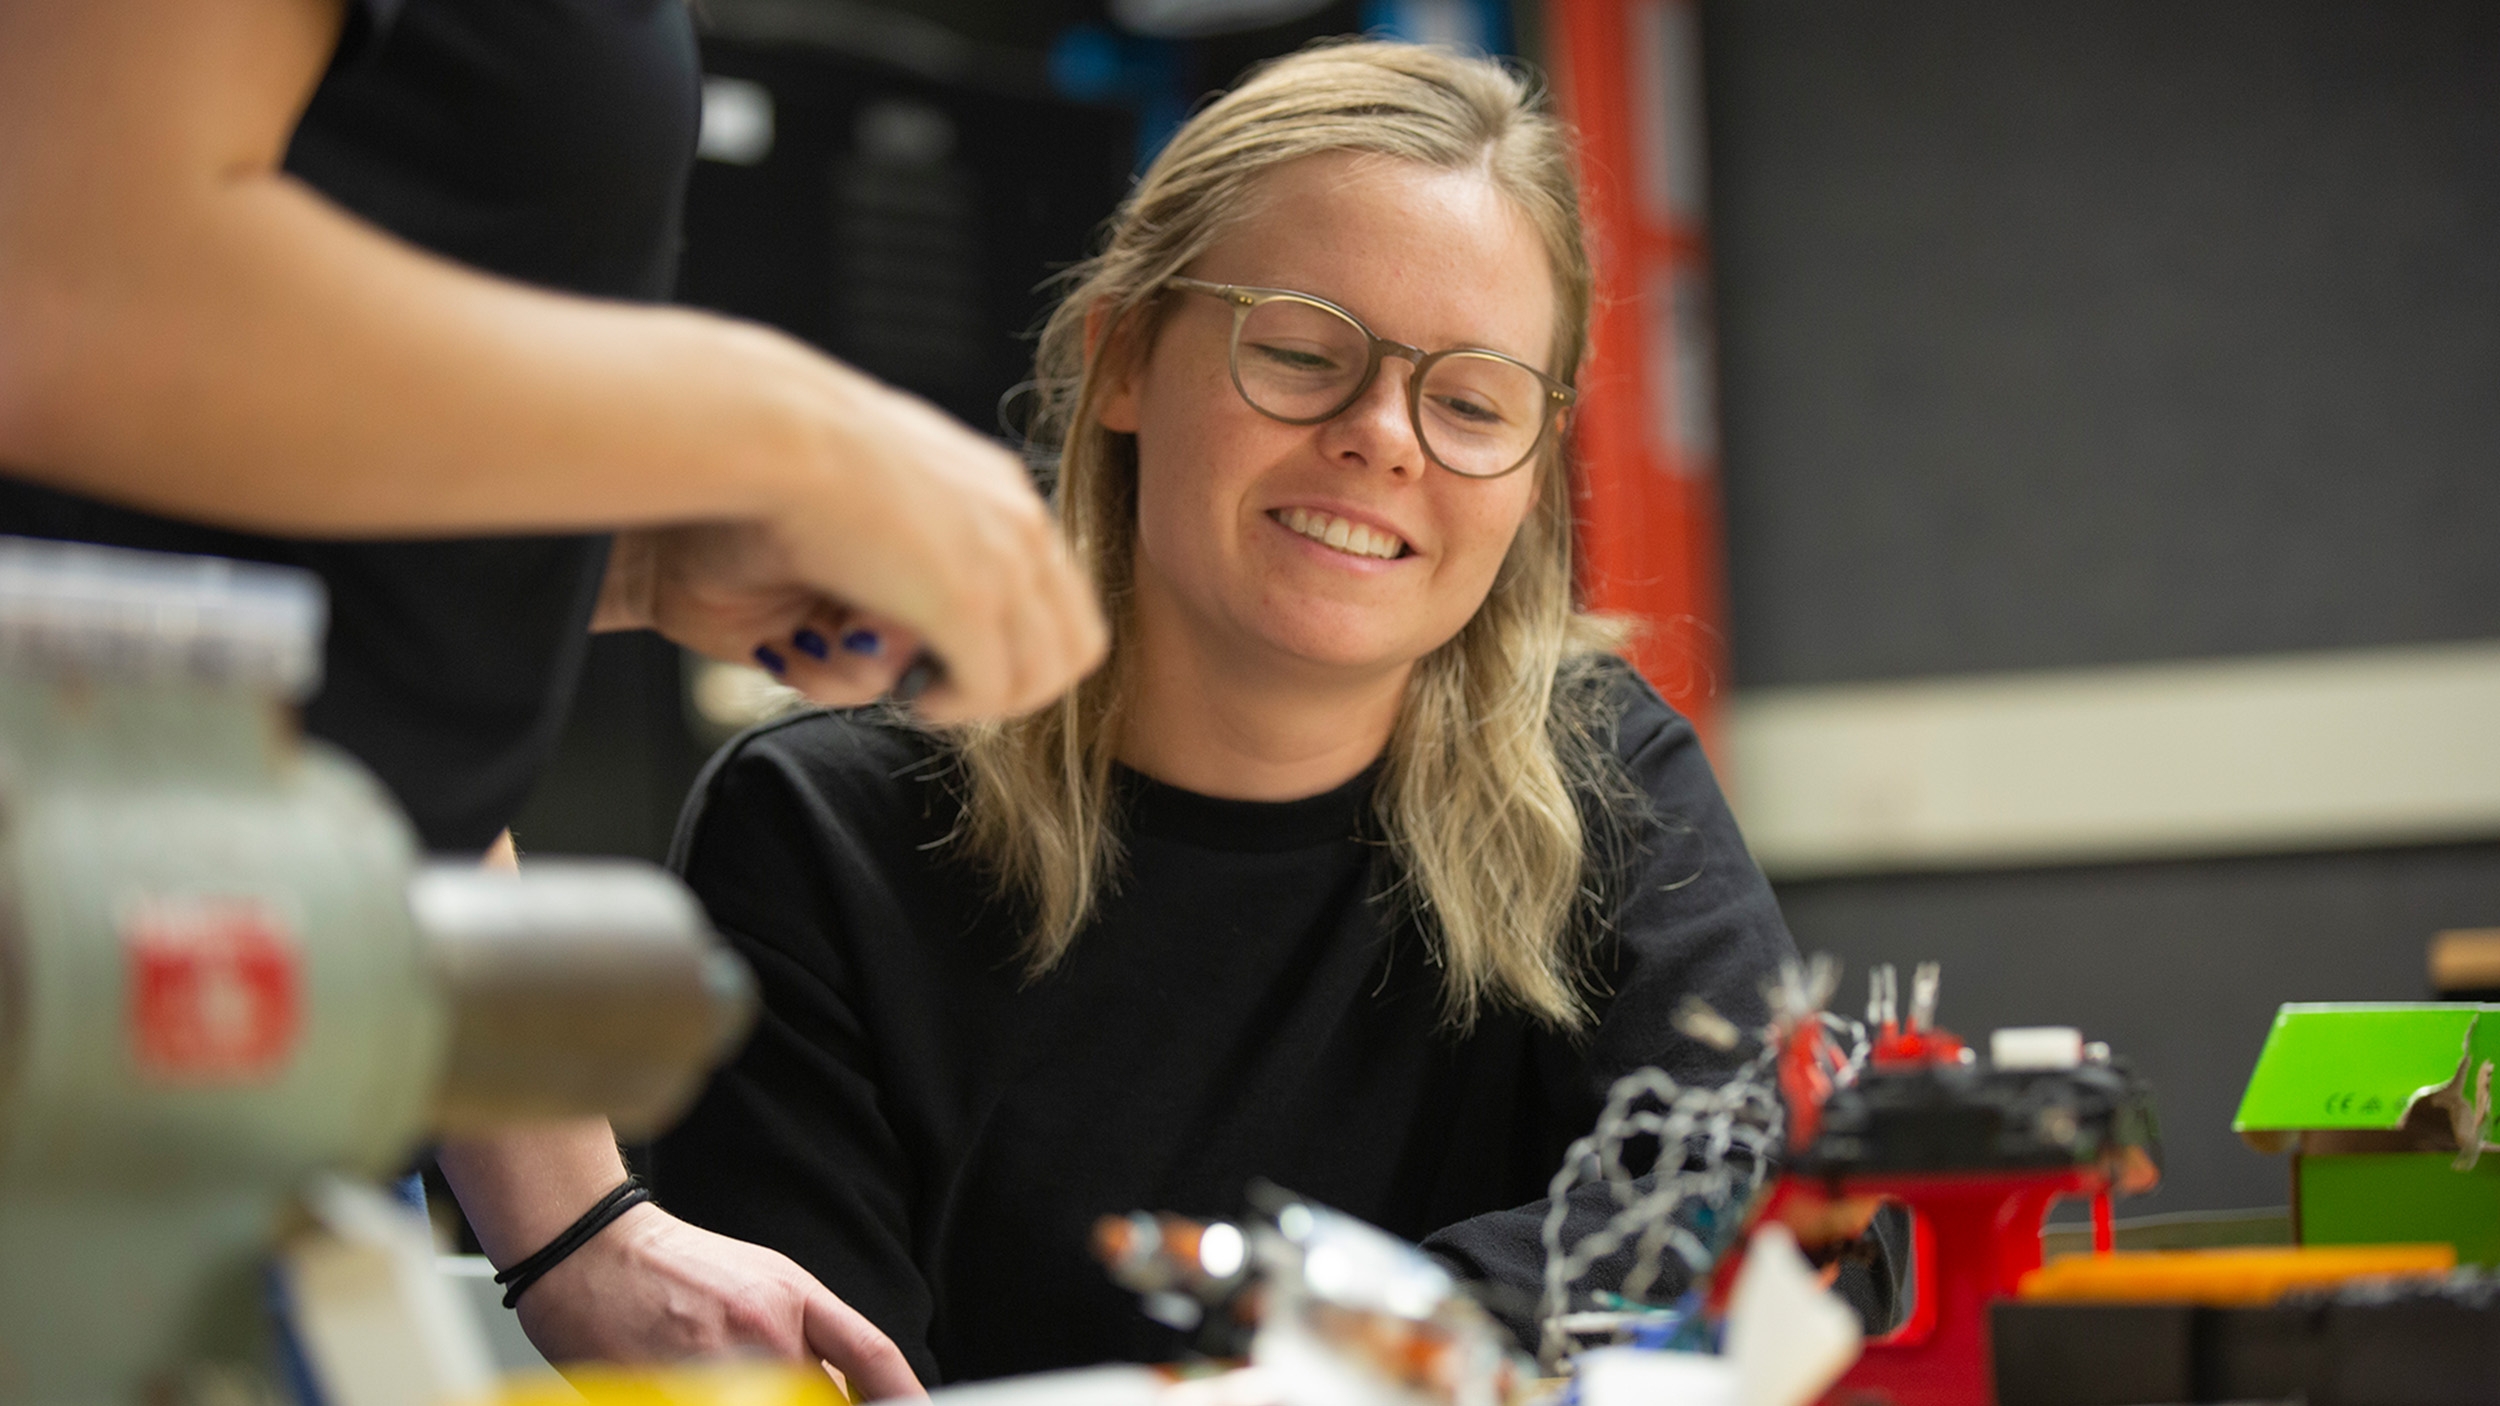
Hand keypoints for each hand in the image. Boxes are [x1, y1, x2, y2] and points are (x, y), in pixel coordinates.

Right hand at [515, 1202, 925, 1400]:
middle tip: (781, 1391)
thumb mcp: (762, 1283)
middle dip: (818, 1405)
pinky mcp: (665, 1391)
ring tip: (729, 1384)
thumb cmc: (676, 1269)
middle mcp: (762, 1331)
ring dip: (763, 1402)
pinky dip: (722, 1404)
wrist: (590, 1251)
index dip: (901, 1397)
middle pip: (820, 1399)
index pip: (870, 1357)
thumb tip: (847, 1392)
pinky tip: (700, 1393)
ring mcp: (713, 1366)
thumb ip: (809, 1337)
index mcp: (792, 1298)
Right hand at [601, 369, 1105, 721]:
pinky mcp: (969, 604)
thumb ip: (917, 514)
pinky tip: (915, 695)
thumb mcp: (887, 472)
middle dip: (1022, 682)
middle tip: (954, 688)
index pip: (1062, 590)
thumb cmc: (805, 447)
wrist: (786, 431)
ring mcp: (1004, 565)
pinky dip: (958, 705)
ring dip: (991, 700)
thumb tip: (913, 554)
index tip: (960, 650)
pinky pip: (995, 690)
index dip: (1022, 640)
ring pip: (1048, 674)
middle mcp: (1022, 526)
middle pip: (1077, 641)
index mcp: (1005, 493)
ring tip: (931, 695)